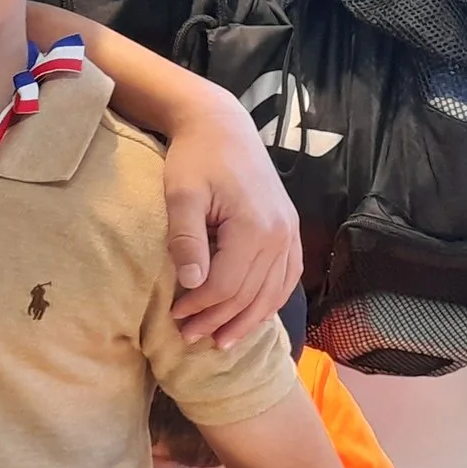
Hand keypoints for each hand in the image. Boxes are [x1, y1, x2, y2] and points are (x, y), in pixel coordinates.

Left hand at [159, 92, 302, 348]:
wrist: (222, 127)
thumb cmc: (196, 158)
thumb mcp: (181, 194)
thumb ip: (186, 239)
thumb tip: (193, 284)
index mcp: (254, 227)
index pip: (227, 285)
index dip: (200, 307)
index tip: (175, 318)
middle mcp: (280, 235)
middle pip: (249, 295)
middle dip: (218, 320)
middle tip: (188, 337)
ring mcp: (290, 234)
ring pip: (272, 293)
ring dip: (246, 321)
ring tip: (220, 341)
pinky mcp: (291, 231)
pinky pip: (287, 278)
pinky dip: (270, 302)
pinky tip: (253, 318)